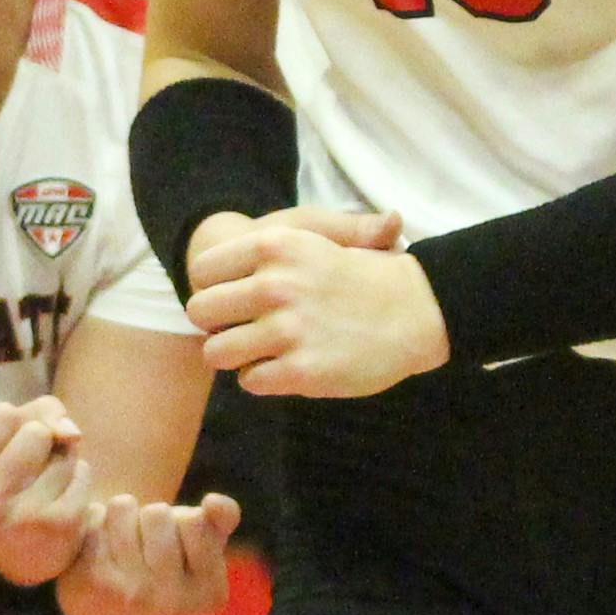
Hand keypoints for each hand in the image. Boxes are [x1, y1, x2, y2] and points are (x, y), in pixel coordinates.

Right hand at [0, 395, 92, 588]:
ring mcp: (23, 519)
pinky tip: (59, 500)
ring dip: (60, 461)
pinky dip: (77, 479)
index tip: (1, 449)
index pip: (1, 414)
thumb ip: (33, 415)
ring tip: (40, 488)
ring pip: (64, 452)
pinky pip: (82, 472)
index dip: (12, 423)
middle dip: (40, 441)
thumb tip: (71, 431)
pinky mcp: (61, 527)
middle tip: (26, 470)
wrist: (7, 564)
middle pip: (36, 431)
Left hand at [53, 491, 242, 614]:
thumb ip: (224, 516)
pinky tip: (93, 544)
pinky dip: (92, 519)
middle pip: (158, 513)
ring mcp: (133, 597)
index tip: (179, 546)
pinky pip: (95, 519)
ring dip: (120, 515)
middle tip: (146, 546)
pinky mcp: (95, 584)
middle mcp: (173, 605)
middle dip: (151, 517)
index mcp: (211, 595)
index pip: (197, 519)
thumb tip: (213, 503)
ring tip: (121, 544)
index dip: (184, 519)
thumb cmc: (165, 554)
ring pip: (125, 508)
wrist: (102, 595)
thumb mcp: (205, 536)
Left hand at [184, 208, 448, 396]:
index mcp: (275, 245)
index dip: (213, 286)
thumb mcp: (324, 233)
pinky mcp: (300, 371)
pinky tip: (284, 365)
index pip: (203, 271)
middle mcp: (275, 285)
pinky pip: (249, 381)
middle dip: (216, 323)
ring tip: (259, 349)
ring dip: (234, 355)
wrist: (415, 310)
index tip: (233, 294)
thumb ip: (279, 236)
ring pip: (217, 352)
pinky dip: (261, 378)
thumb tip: (248, 236)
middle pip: (201, 312)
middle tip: (242, 325)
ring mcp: (287, 330)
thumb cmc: (361, 269)